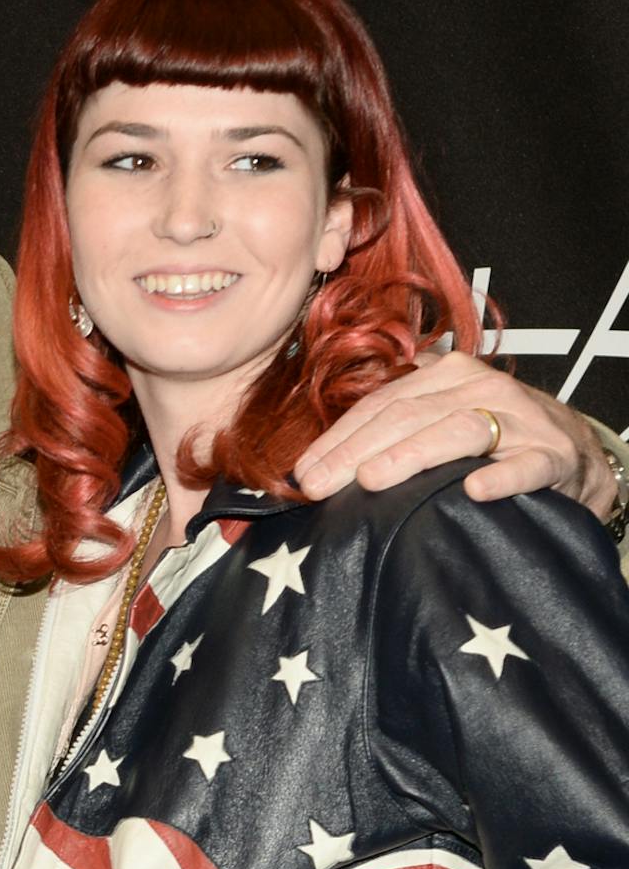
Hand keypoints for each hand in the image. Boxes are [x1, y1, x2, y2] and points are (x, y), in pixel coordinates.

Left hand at [293, 352, 615, 516]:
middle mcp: (479, 388)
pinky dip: (501, 477)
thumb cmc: (486, 442)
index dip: (337, 440)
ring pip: (458, 430)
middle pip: (407, 416)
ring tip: (374, 480)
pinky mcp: (552, 455)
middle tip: (320, 485)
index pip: (379, 406)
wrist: (567, 451)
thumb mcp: (434, 423)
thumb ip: (384, 435)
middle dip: (357, 452)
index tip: (302, 474)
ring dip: (412, 455)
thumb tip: (310, 472)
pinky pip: (525, 465)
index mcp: (443, 376)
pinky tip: (475, 491)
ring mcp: (519, 419)